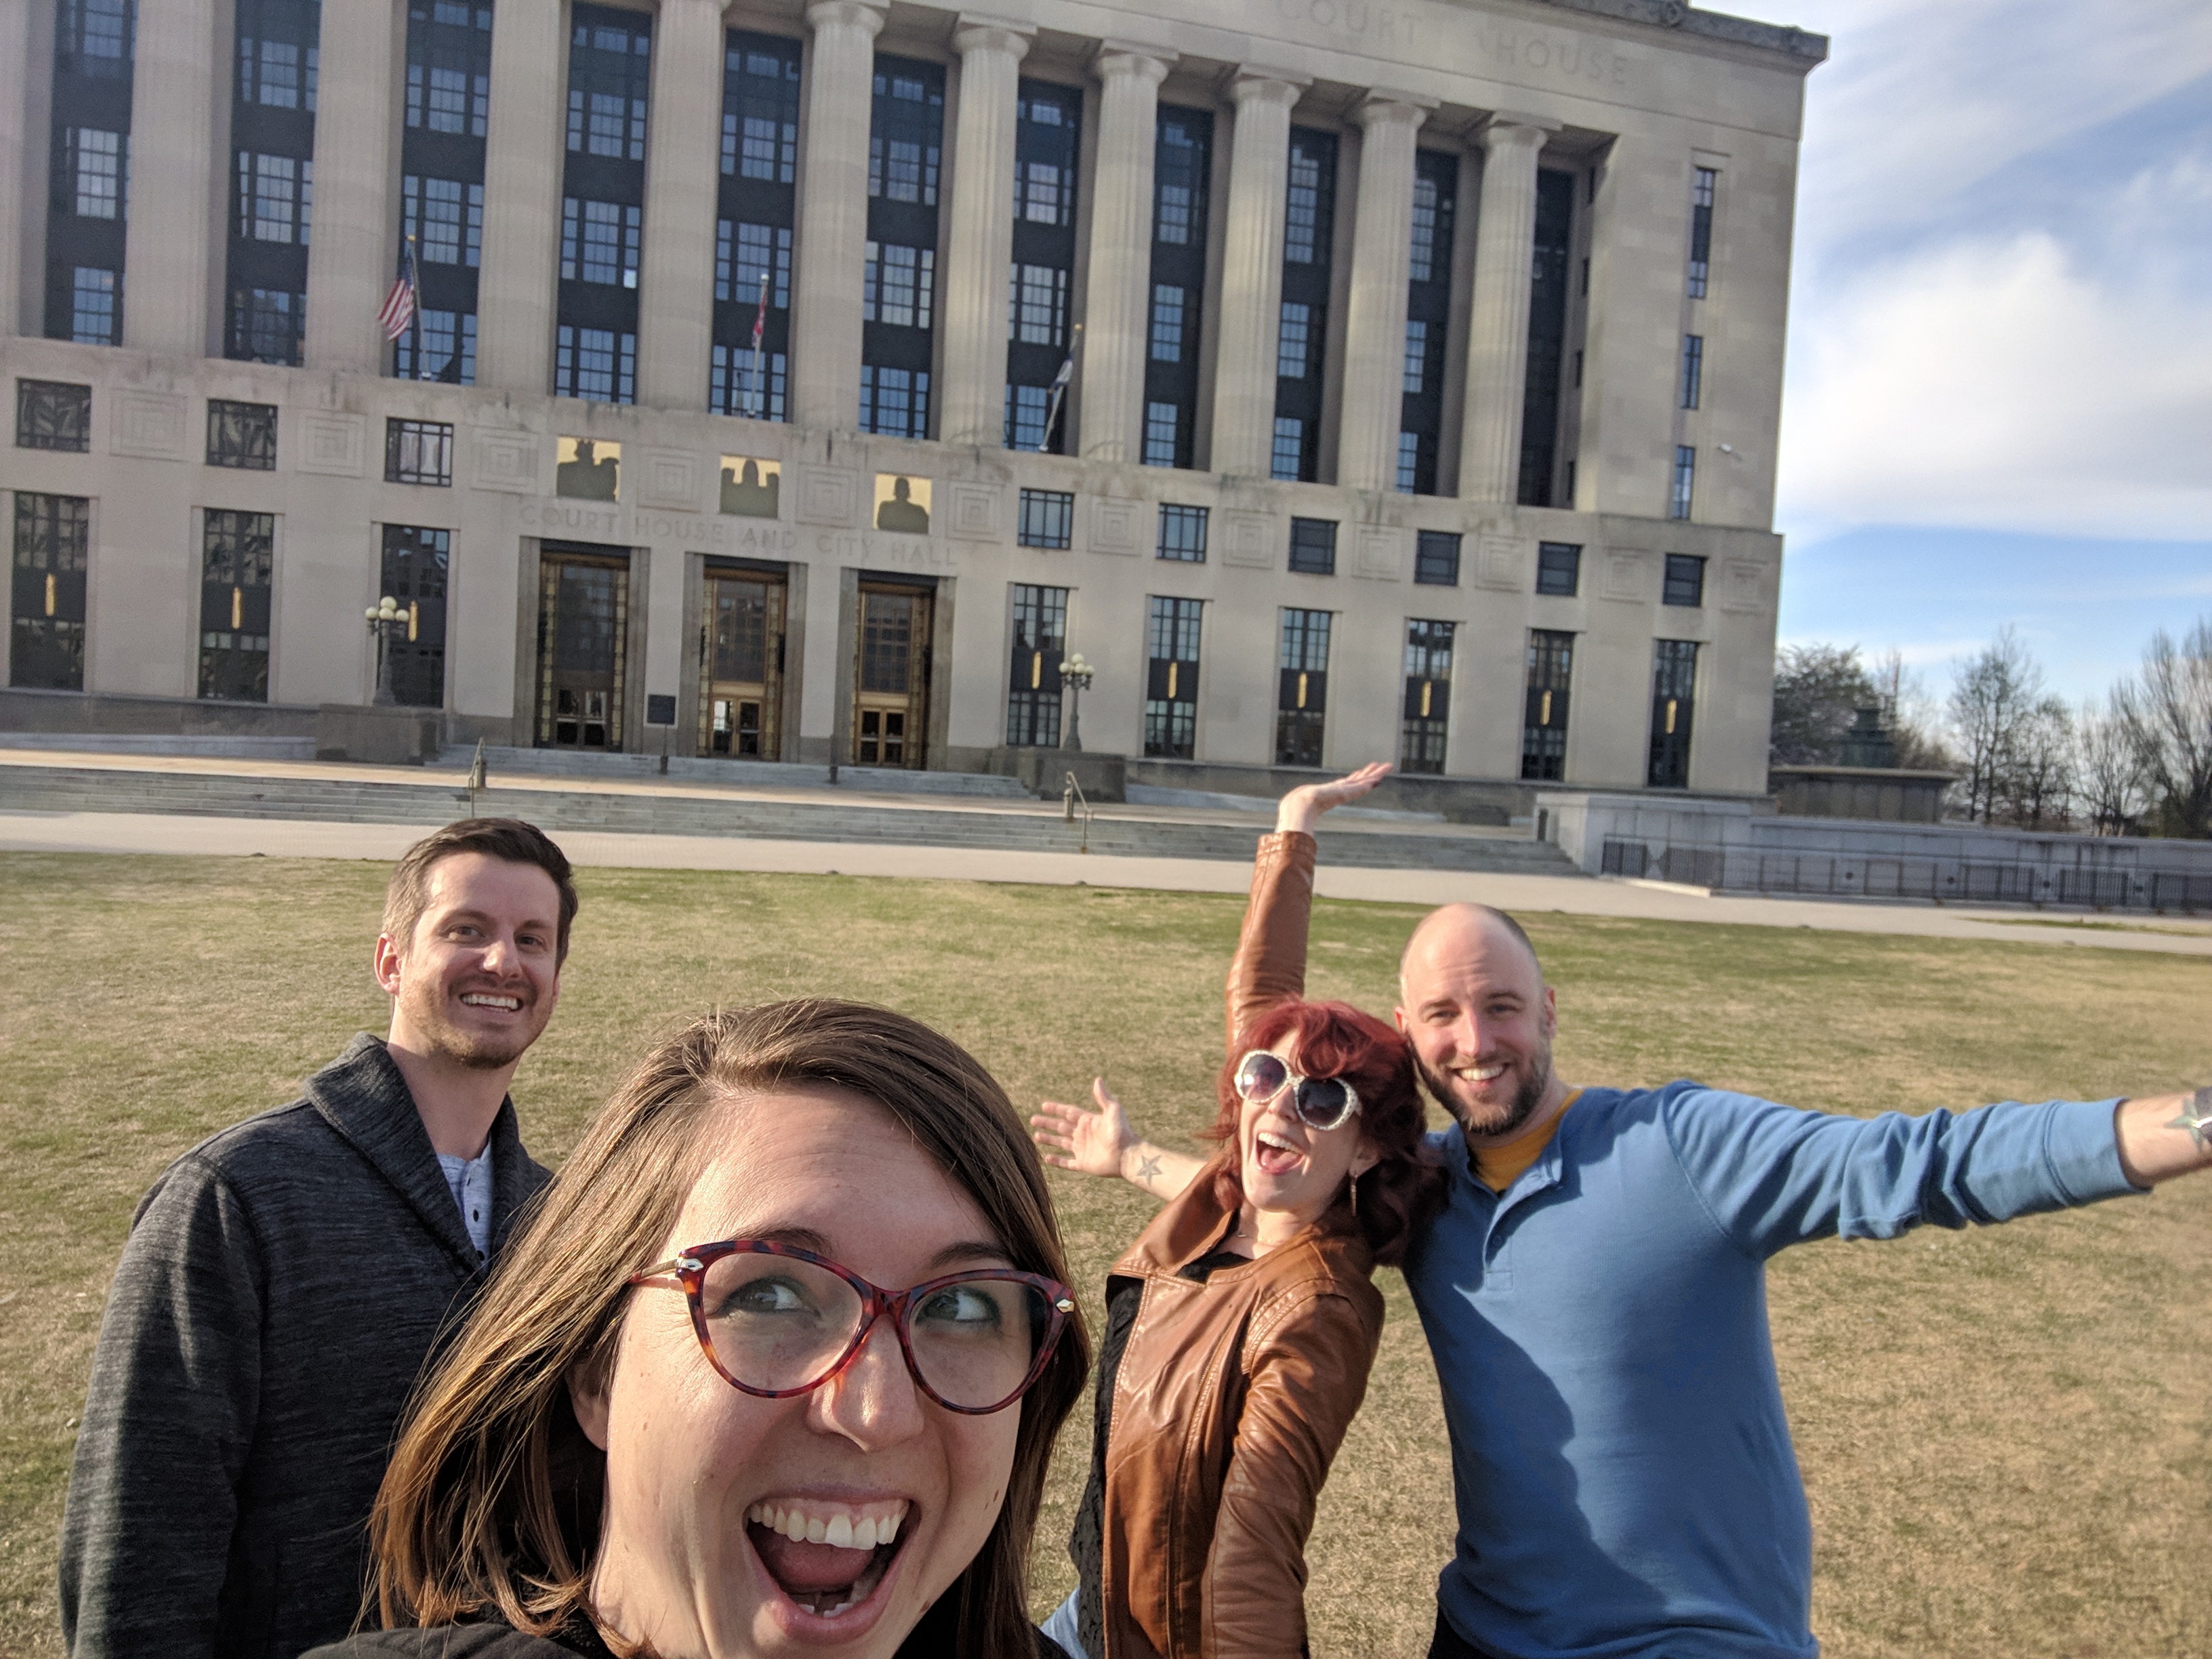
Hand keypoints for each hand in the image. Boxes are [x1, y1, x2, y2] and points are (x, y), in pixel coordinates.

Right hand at [1031, 1079, 1136, 1178]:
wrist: (1127, 1155)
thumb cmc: (1121, 1131)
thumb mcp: (1113, 1110)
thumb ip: (1103, 1097)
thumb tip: (1097, 1079)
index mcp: (1088, 1121)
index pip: (1068, 1113)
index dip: (1056, 1109)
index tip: (1043, 1106)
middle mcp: (1083, 1134)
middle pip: (1061, 1127)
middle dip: (1047, 1123)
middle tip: (1033, 1120)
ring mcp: (1082, 1149)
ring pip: (1061, 1143)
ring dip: (1049, 1140)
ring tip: (1035, 1136)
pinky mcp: (1083, 1164)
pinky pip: (1067, 1163)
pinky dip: (1057, 1161)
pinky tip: (1046, 1158)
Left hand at [1276, 762, 1393, 834]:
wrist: (1300, 806)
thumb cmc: (1297, 805)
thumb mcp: (1299, 801)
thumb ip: (1297, 808)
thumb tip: (1285, 820)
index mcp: (1330, 792)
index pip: (1346, 784)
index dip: (1355, 779)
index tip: (1361, 775)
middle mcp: (1340, 792)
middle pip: (1359, 781)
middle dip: (1370, 775)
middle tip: (1382, 767)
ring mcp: (1345, 792)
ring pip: (1364, 781)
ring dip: (1375, 774)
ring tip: (1386, 766)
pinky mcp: (1347, 792)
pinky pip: (1363, 784)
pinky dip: (1371, 778)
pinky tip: (1379, 773)